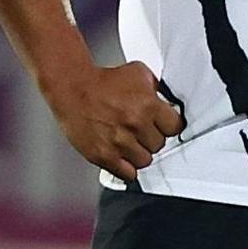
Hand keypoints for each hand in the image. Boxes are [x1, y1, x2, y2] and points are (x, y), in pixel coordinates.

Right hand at [44, 60, 186, 181]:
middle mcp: (135, 125)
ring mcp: (119, 143)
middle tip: (140, 130)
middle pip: (160, 145)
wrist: (72, 88)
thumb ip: (156, 89)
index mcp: (148, 105)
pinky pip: (127, 174)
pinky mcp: (103, 156)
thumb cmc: (102, 81)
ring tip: (129, 141)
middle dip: (151, 137)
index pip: (175, 127)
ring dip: (139, 153)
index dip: (168, 125)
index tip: (163, 125)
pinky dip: (126, 167)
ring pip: (145, 161)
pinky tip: (122, 156)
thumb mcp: (137, 73)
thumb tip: (168, 103)